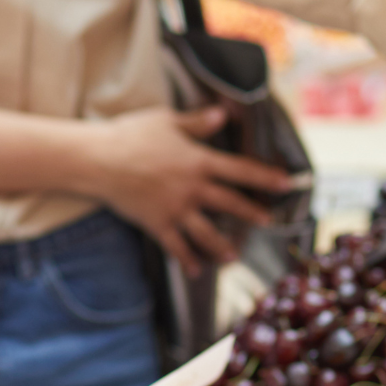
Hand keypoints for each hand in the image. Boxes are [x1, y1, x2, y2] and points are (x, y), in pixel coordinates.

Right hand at [82, 108, 298, 276]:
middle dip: (252, 213)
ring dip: (222, 246)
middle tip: (269, 221)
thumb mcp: (167, 120)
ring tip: (234, 257)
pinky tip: (196, 271)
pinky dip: (187, 260)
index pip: (240, 170)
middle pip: (230, 204)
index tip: (287, 183)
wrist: (98, 160)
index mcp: (199, 161)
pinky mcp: (157, 224)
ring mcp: (175, 209)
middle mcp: (192, 188)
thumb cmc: (131, 134)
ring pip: (207, 233)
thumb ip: (198, 122)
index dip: (265, 177)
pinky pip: (176, 247)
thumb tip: (224, 114)